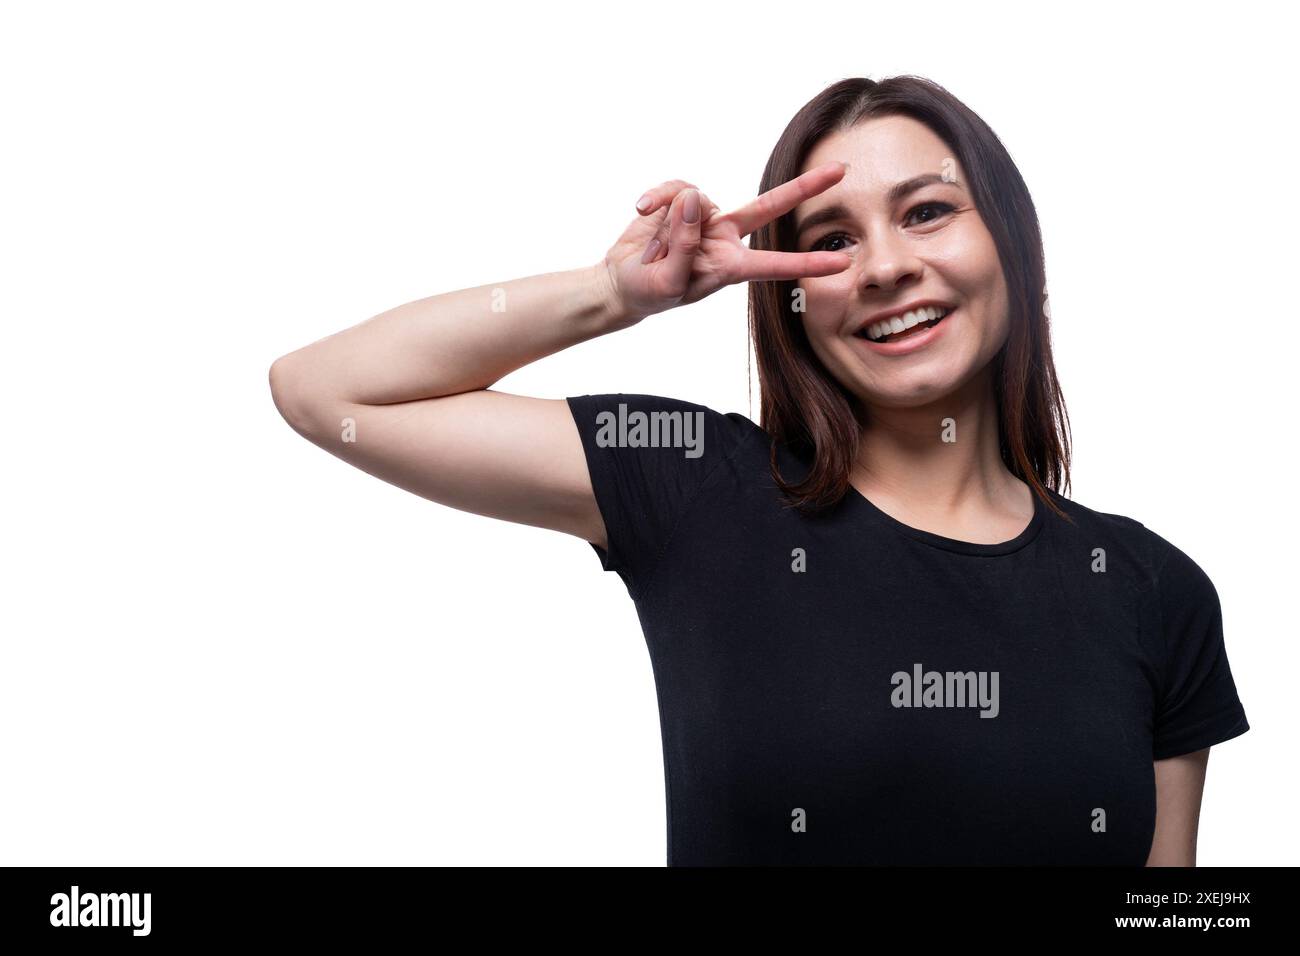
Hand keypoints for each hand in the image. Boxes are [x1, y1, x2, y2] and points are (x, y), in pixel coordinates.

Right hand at [600, 161, 852, 325]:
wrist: (622, 281)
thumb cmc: (650, 292)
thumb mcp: (669, 281)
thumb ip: (685, 244)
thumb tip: (693, 199)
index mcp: (730, 267)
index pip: (775, 265)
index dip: (808, 263)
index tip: (844, 262)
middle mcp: (725, 237)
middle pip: (770, 207)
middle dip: (805, 187)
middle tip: (842, 170)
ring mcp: (705, 216)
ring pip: (697, 199)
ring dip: (668, 226)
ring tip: (651, 250)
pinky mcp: (682, 200)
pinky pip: (675, 188)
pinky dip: (656, 198)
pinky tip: (641, 211)